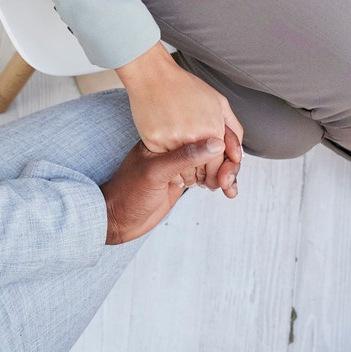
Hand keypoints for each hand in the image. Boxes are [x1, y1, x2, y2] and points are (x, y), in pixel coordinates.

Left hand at [100, 138, 224, 243]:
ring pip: (215, 163)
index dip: (224, 144)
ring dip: (227, 174)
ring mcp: (181, 164)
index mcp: (168, 138)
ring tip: (229, 189)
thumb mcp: (156, 172)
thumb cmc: (128, 193)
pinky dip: (220, 183)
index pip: (205, 132)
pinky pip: (209, 176)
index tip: (233, 158)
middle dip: (228, 163)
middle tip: (227, 181)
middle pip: (214, 147)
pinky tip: (226, 191)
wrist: (117, 219)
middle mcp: (176, 148)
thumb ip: (185, 157)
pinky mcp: (184, 179)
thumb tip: (216, 143)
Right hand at [118, 44, 242, 196]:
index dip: (218, 176)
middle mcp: (195, 137)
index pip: (220, 167)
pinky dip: (170, 169)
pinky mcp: (154, 141)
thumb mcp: (219, 103)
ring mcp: (173, 140)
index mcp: (213, 129)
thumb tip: (237, 155)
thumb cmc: (186, 87)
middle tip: (201, 178)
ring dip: (187, 177)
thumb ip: (233, 130)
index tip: (213, 176)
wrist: (154, 75)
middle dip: (204, 179)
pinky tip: (172, 164)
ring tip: (187, 170)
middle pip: (203, 174)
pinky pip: (165, 165)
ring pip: (184, 174)